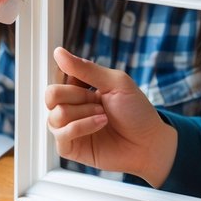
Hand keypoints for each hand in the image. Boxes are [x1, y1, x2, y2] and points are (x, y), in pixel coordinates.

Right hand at [46, 46, 177, 186]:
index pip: (57, 77)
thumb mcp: (115, 82)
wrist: (149, 142)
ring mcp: (69, 128)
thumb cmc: (136, 112)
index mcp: (80, 89)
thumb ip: (85, 68)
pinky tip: (100, 125)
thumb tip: (58, 53)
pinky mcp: (70, 148)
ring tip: (103, 116)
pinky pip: (61, 134)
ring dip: (84, 113)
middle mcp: (71, 107)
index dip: (72, 78)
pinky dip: (82, 126)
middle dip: (77, 96)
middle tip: (99, 101)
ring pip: (55, 115)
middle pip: (51, 95)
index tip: (90, 83)